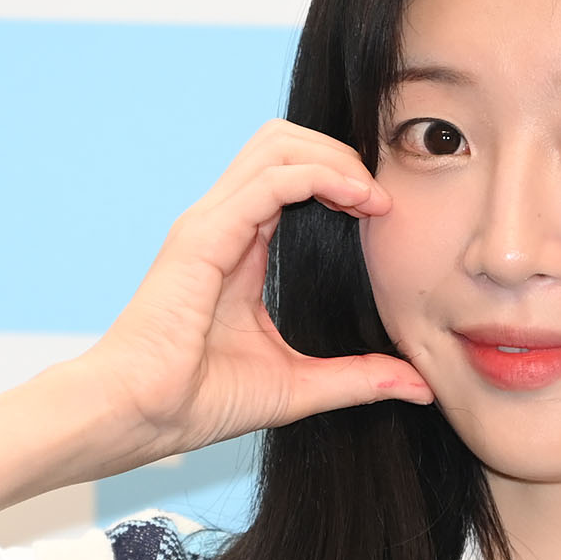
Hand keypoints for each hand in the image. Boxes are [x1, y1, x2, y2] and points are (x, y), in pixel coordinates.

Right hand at [74, 119, 433, 460]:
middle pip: (285, 143)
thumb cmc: (199, 402)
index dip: (342, 178)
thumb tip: (420, 386)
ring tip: (373, 196)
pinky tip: (357, 200)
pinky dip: (320, 176)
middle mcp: (223, 223)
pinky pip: (271, 179)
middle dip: (341, 154)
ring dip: (335, 158)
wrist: (140, 417)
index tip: (384, 213)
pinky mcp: (204, 235)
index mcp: (238, 245)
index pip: (292, 176)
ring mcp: (210, 223)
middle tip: (383, 197)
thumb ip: (359, 379)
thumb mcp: (300, 387)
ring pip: (278, 145)